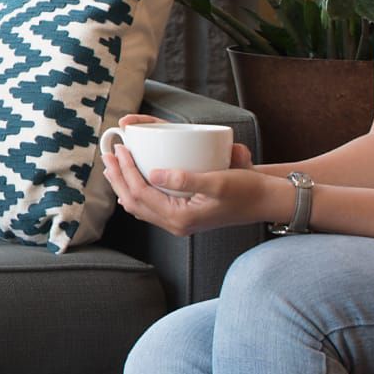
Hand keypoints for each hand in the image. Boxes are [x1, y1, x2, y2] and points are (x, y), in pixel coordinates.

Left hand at [103, 114, 268, 236]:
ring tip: (112, 166)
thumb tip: (154, 174)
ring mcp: (178, 223)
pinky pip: (151, 207)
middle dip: (118, 177)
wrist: (265, 201)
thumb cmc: (246, 189)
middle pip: (133, 201)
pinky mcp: (183, 217)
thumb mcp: (218, 180)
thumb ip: (186, 179)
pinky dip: (137, 193)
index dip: (125, 170)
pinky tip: (132, 182)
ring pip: (139, 206)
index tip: (119, 149)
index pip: (140, 193)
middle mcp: (175, 225)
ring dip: (123, 185)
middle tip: (108, 154)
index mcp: (180, 217)